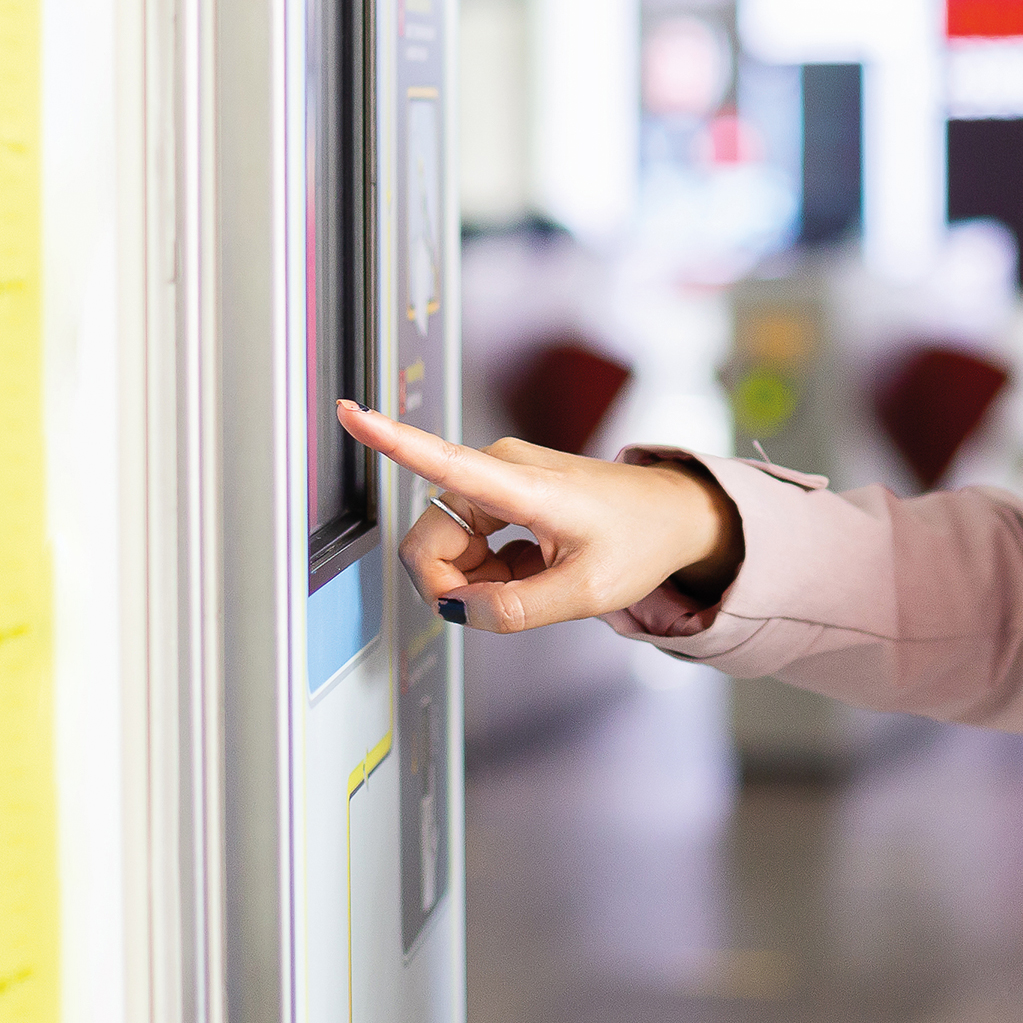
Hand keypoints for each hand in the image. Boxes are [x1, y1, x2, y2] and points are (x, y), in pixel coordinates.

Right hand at [335, 401, 744, 631]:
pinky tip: (526, 574)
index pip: (444, 461)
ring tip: (527, 584)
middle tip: (498, 608)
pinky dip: (485, 573)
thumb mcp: (588, 591)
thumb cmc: (640, 540)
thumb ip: (519, 609)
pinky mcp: (499, 496)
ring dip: (471, 580)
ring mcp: (497, 481)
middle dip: (449, 584)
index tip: (350, 412)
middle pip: (429, 539)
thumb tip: (459, 610)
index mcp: (522, 484)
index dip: (392, 440)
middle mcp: (499, 470)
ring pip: (443, 546)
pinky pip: (464, 545)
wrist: (672, 516)